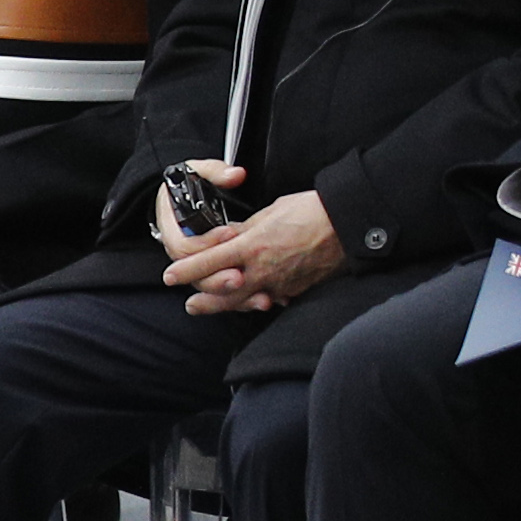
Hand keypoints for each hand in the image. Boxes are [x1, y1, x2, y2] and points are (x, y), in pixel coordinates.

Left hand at [161, 169, 339, 313]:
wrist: (350, 224)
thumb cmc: (312, 211)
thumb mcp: (270, 213)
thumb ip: (244, 230)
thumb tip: (226, 237)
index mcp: (253, 246)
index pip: (209, 262)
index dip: (186, 271)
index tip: (170, 276)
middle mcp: (264, 269)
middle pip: (224, 292)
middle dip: (205, 302)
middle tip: (191, 306)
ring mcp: (282, 283)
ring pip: (248, 300)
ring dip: (228, 305)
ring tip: (214, 308)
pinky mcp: (298, 289)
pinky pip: (275, 298)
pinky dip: (262, 299)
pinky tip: (255, 299)